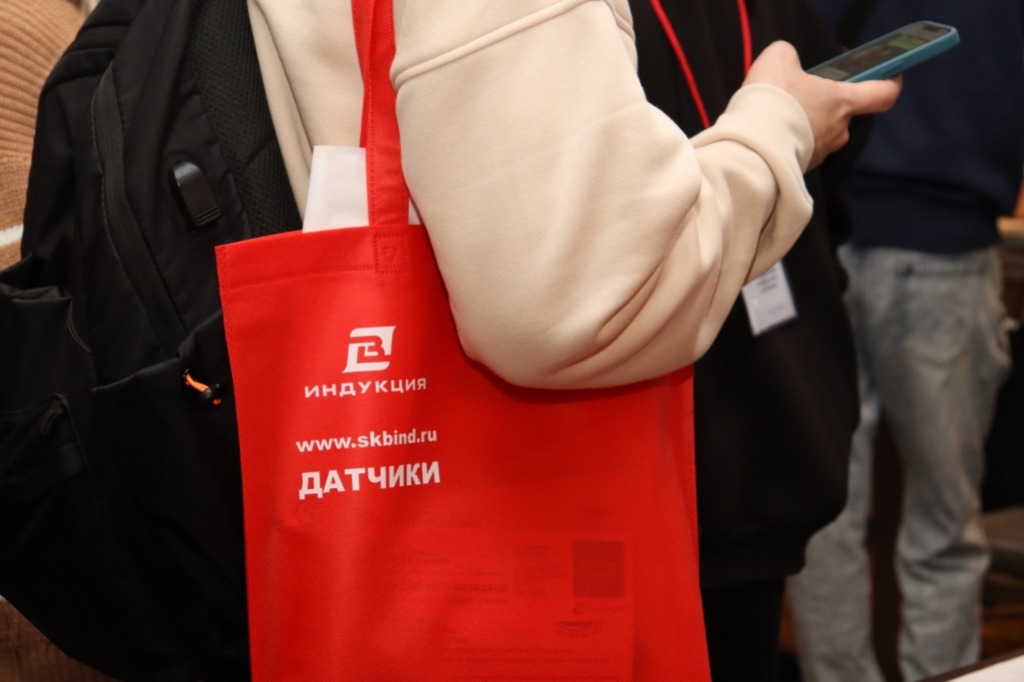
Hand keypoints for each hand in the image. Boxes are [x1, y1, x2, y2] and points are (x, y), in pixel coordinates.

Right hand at [744, 41, 901, 168]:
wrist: (749, 145)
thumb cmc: (771, 101)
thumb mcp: (778, 59)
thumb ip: (790, 57)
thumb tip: (787, 64)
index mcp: (842, 101)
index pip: (883, 94)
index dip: (890, 83)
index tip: (890, 77)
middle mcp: (838, 130)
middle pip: (844, 115)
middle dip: (827, 104)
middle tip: (803, 95)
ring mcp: (820, 152)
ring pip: (820, 133)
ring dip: (806, 124)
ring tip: (779, 116)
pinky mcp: (801, 168)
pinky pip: (801, 150)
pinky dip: (790, 141)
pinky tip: (770, 134)